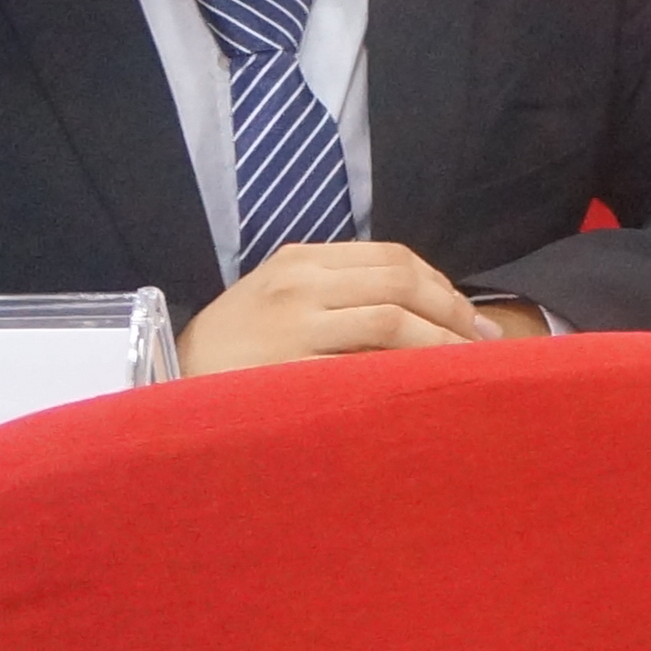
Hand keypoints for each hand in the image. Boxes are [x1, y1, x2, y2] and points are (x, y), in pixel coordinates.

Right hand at [180, 241, 505, 374]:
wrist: (167, 386)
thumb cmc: (236, 347)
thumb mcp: (280, 299)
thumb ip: (340, 291)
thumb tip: (424, 308)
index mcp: (301, 260)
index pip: (395, 258)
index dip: (443, 287)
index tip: (469, 318)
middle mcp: (299, 284)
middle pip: (403, 284)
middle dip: (454, 314)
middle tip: (483, 345)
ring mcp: (292, 326)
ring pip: (394, 322)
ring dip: (442, 346)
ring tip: (467, 369)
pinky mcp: (287, 371)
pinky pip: (363, 368)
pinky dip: (403, 377)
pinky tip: (424, 391)